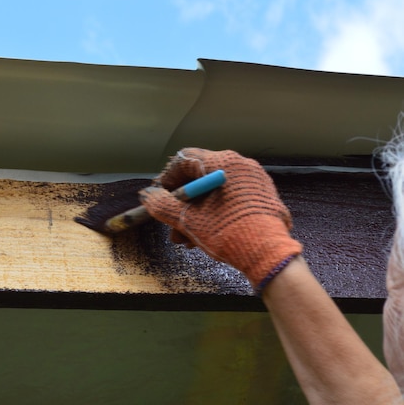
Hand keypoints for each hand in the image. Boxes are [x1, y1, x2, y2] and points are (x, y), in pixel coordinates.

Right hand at [139, 148, 301, 292]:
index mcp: (222, 162)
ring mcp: (254, 180)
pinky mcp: (262, 196)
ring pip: (215, 191)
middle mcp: (240, 164)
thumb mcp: (187, 219)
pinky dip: (215, 212)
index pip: (185, 159)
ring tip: (187, 237)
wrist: (267, 254)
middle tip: (171, 221)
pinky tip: (206, 234)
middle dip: (182, 202)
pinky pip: (231, 198)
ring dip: (197, 212)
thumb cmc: (227, 232)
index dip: (167, 178)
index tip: (160, 197)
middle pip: (200, 177)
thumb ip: (163, 205)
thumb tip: (147, 196)